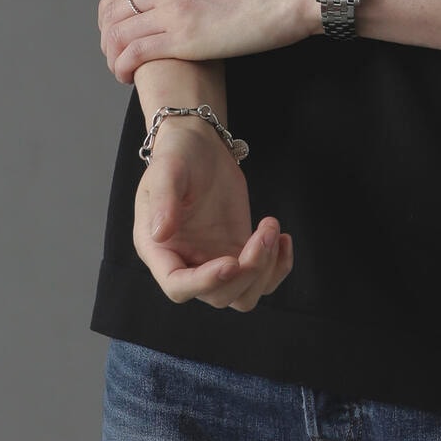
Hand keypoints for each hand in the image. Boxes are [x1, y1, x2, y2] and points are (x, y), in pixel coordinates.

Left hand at [99, 0, 317, 76]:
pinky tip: (127, 76)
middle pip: (114, 8)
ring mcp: (175, 9)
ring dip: (111, 53)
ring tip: (118, 67)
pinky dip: (124, 66)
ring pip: (119, 33)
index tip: (112, 19)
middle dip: (106, 31)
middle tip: (113, 49)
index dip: (109, 3)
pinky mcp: (187, 40)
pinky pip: (137, 54)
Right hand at [133, 116, 293, 310]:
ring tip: (270, 229)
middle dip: (247, 271)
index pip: (178, 286)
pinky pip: (261, 278)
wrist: (200, 144)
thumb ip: (163, 200)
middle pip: (218, 296)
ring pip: (242, 295)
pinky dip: (278, 267)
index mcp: (159, 249)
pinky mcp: (238, 250)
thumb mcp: (165, 169)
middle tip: (264, 231)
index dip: (206, 283)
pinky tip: (282, 238)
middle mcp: (186, 263)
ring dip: (265, 270)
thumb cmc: (177, 154)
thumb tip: (161, 234)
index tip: (232, 262)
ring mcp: (214, 260)